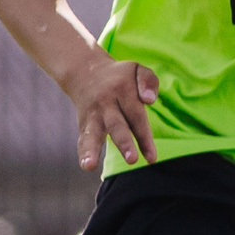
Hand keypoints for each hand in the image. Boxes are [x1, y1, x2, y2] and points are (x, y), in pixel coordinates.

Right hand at [63, 53, 158, 169]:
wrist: (85, 71)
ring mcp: (93, 114)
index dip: (144, 137)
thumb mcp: (136, 69)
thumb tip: (150, 100)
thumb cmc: (120, 77)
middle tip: (132, 160)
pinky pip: (83, 139)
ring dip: (93, 150)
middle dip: (124, 143)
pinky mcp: (84, 124)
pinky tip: (86, 165)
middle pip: (116, 125)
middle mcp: (106, 103)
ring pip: (93, 133)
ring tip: (90, 165)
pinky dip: (83, 152)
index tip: (152, 158)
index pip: (136, 115)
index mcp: (122, 90)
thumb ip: (148, 81)